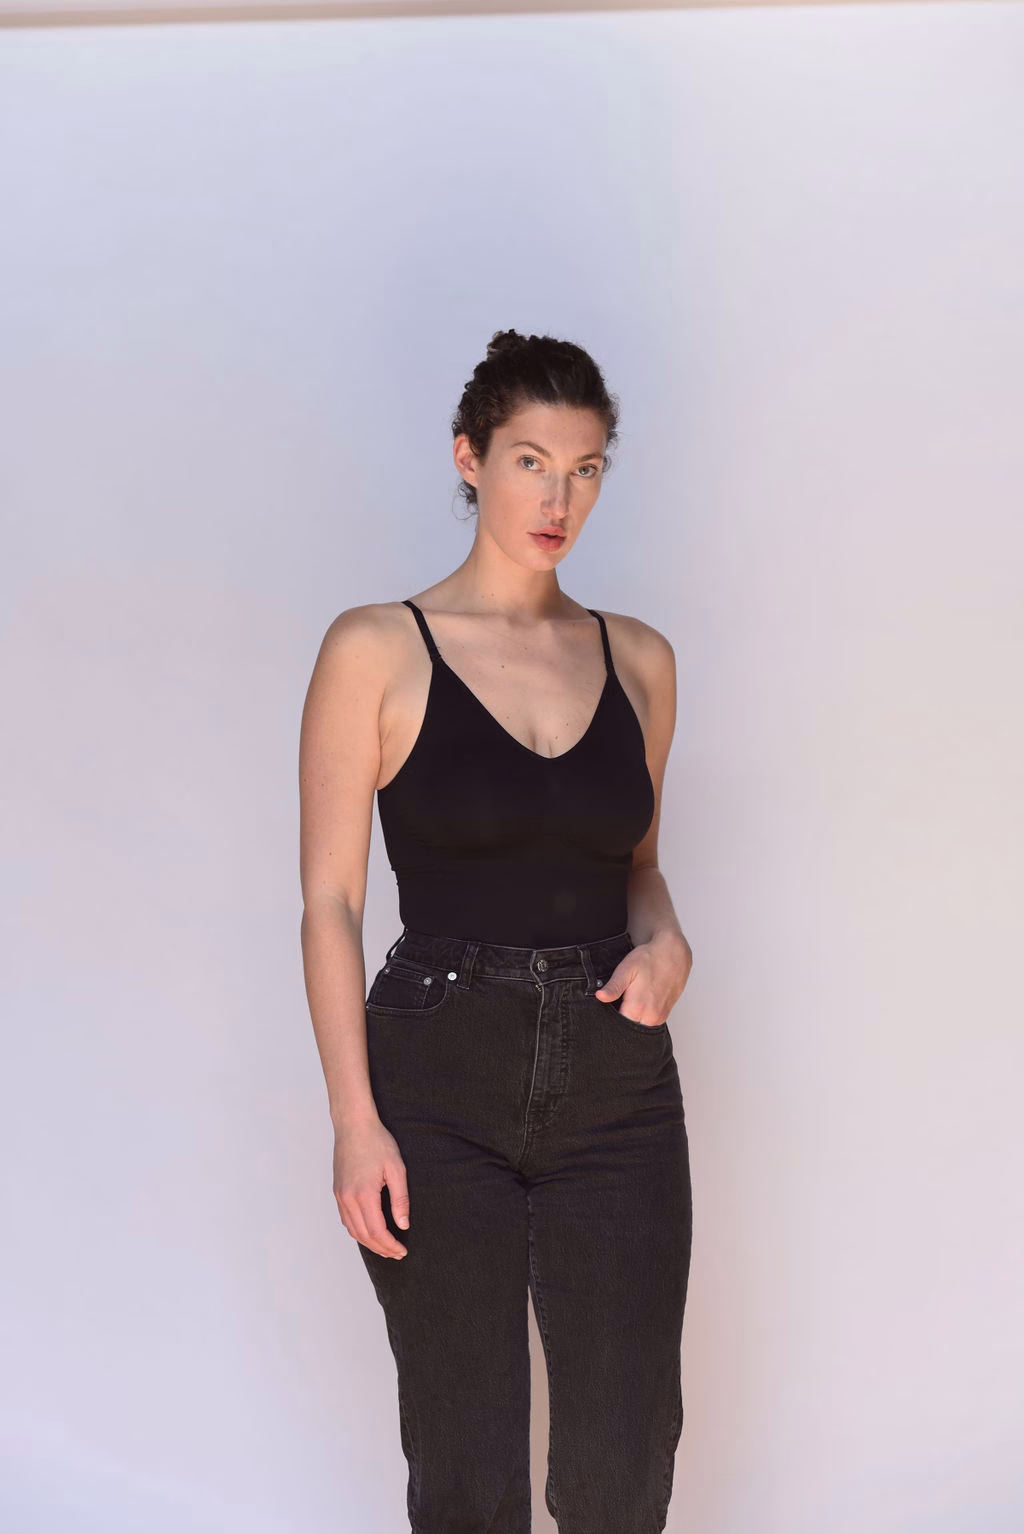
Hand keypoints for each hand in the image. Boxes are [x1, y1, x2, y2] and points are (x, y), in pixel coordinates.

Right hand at [333, 1116, 409, 1258]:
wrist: (353, 1124)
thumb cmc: (377, 1142)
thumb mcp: (396, 1168)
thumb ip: (400, 1199)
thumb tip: (403, 1225)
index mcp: (364, 1194)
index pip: (377, 1232)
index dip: (390, 1245)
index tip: (402, 1251)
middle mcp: (348, 1198)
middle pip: (364, 1235)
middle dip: (381, 1248)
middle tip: (397, 1254)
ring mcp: (340, 1196)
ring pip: (352, 1230)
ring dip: (368, 1243)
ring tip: (385, 1247)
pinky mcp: (337, 1191)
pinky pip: (346, 1219)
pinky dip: (357, 1231)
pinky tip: (368, 1232)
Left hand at [595, 932, 691, 1026]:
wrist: (673, 954)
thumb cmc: (650, 959)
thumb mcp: (626, 970)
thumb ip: (613, 987)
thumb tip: (600, 997)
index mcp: (637, 1008)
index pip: (617, 1028)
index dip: (608, 1022)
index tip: (604, 1013)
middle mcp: (650, 1017)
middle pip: (628, 1031)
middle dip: (619, 1023)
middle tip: (615, 1006)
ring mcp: (659, 1018)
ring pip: (638, 1027)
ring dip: (630, 1019)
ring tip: (627, 1002)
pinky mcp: (663, 1015)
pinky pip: (647, 1023)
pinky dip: (640, 1017)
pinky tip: (637, 1003)